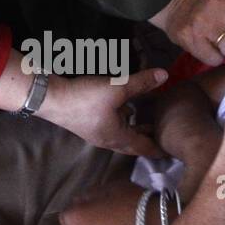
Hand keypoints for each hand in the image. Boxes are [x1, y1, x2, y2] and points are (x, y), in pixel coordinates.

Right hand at [41, 69, 168, 157]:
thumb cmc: (86, 98)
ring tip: (149, 122)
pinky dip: (124, 121)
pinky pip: (112, 127)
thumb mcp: (117, 88)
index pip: (145, 148)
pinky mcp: (88, 124)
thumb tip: (165, 75)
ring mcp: (96, 133)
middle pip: (134, 144)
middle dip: (149, 140)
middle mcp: (109, 140)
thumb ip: (141, 83)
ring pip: (123, 135)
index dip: (160, 148)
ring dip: (136, 130)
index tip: (173, 149)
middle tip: (164, 136)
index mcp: (118, 138)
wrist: (51, 98)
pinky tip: (125, 108)